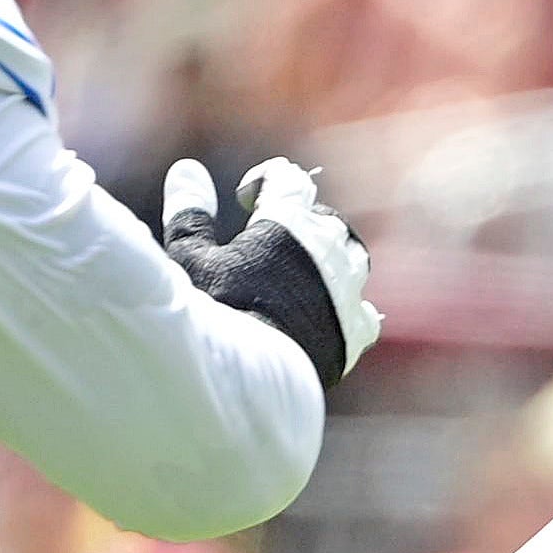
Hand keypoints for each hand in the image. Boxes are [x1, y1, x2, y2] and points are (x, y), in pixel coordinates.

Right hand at [161, 156, 381, 384]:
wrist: (244, 383)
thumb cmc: (211, 315)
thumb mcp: (189, 259)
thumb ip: (190, 212)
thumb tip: (188, 169)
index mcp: (288, 222)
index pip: (288, 178)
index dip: (267, 180)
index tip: (247, 198)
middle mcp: (327, 250)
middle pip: (323, 218)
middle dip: (300, 221)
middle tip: (271, 240)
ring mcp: (347, 292)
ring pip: (352, 257)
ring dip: (331, 256)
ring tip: (302, 272)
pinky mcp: (354, 333)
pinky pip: (365, 311)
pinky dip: (348, 307)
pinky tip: (327, 316)